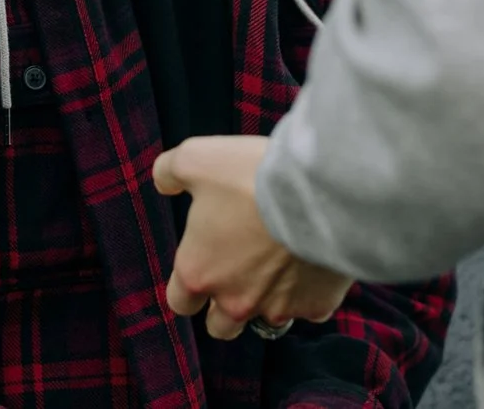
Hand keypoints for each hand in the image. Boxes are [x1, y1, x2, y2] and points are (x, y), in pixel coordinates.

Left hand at [153, 135, 353, 340]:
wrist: (319, 189)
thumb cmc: (250, 177)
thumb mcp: (196, 158)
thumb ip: (170, 171)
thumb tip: (164, 183)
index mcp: (199, 271)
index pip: (180, 302)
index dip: (188, 286)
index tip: (201, 263)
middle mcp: (234, 300)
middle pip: (219, 325)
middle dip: (223, 304)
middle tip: (238, 269)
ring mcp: (276, 308)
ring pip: (264, 322)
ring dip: (265, 302)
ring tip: (276, 268)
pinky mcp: (316, 305)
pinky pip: (308, 308)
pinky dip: (308, 292)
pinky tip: (312, 262)